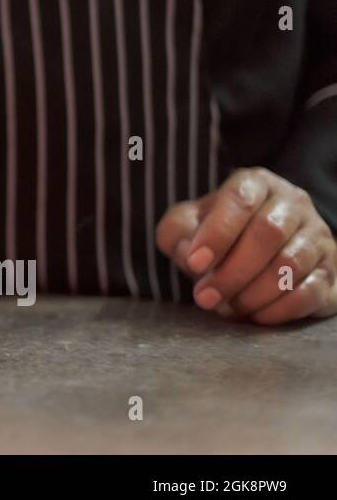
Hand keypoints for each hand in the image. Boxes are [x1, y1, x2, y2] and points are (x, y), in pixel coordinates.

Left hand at [157, 168, 336, 324]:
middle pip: (267, 233)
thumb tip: (191, 254)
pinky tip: (254, 316)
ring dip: (253, 293)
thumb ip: (178, 232)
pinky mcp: (330, 272)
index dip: (217, 233)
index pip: (239, 200)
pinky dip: (278, 309)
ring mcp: (318, 237)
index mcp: (256, 183)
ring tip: (226, 307)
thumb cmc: (217, 234)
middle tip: (205, 297)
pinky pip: (310, 292)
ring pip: (291, 264)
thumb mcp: (186, 225)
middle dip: (232, 271)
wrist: (258, 251)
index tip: (196, 263)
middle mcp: (293, 204)